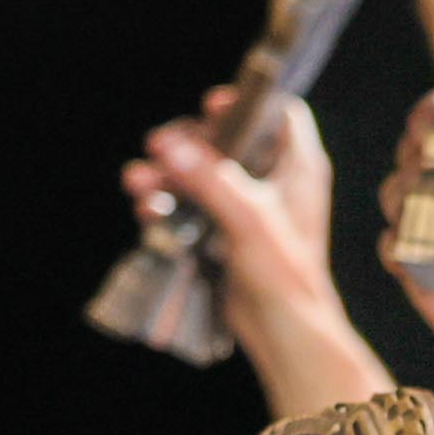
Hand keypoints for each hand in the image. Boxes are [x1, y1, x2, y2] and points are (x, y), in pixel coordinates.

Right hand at [125, 90, 351, 361]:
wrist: (283, 331)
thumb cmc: (283, 273)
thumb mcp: (248, 218)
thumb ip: (209, 178)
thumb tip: (167, 145)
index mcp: (296, 168)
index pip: (277, 114)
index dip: (246, 104)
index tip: (212, 106)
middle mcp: (273, 182)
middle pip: (226, 140)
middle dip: (187, 144)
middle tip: (158, 147)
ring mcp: (247, 207)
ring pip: (201, 174)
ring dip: (167, 175)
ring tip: (137, 182)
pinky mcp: (224, 233)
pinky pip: (191, 206)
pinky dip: (168, 204)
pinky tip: (146, 210)